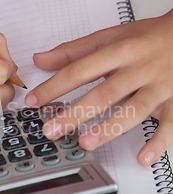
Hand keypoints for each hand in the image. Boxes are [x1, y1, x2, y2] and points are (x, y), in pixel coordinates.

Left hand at [25, 10, 172, 165]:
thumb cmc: (147, 37)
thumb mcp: (110, 36)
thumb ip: (74, 51)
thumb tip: (40, 59)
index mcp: (119, 51)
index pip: (80, 70)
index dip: (55, 86)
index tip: (34, 102)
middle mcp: (138, 69)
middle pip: (104, 93)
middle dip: (76, 113)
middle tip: (52, 131)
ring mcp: (159, 86)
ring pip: (134, 109)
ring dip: (110, 128)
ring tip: (86, 143)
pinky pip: (170, 124)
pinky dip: (158, 142)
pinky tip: (143, 157)